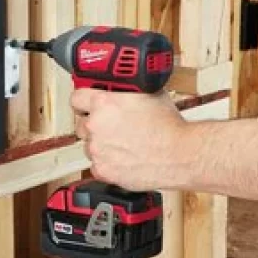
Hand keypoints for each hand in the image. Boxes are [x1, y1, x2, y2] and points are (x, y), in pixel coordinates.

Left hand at [70, 89, 192, 190]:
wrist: (180, 154)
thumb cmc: (169, 126)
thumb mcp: (149, 93)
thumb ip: (128, 90)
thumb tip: (124, 87)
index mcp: (104, 103)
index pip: (77, 98)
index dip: (83, 101)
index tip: (86, 105)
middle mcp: (96, 125)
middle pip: (80, 124)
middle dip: (93, 125)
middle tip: (111, 127)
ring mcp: (97, 149)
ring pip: (88, 146)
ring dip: (100, 145)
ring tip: (122, 145)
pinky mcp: (103, 170)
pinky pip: (96, 166)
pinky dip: (106, 164)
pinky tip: (122, 159)